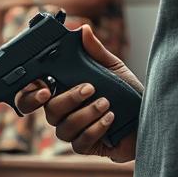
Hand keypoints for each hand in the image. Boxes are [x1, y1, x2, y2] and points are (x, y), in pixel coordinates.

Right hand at [14, 25, 140, 162]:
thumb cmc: (127, 94)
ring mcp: (71, 131)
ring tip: (107, 102)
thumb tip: (84, 30)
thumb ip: (96, 52)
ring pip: (64, 126)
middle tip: (88, 88)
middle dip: (68, 99)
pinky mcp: (83, 146)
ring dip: (87, 113)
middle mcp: (63, 111)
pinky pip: (80, 141)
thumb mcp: (114, 69)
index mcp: (63, 90)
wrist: (147, 119)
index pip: (35, 92)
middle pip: (49, 109)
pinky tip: (110, 118)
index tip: (45, 87)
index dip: (31, 92)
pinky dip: (96, 128)